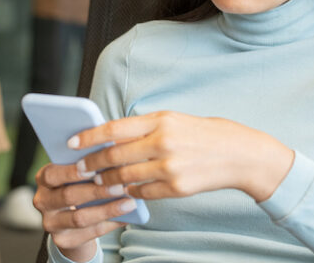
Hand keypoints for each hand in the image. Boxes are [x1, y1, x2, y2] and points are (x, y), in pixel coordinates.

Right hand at [33, 162, 134, 261]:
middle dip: (97, 191)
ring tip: (129, 203)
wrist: (72, 220)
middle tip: (120, 186)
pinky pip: (90, 233)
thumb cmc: (80, 185)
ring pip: (80, 218)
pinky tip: (126, 216)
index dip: (73, 172)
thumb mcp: (78, 172)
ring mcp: (50, 223)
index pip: (52, 174)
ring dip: (107, 210)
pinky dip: (110, 224)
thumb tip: (113, 152)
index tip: (96, 168)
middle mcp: (42, 200)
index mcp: (44, 178)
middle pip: (68, 196)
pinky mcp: (63, 240)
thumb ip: (89, 162)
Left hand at [71, 111, 294, 202]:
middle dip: (93, 164)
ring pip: (125, 177)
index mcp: (160, 120)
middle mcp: (162, 142)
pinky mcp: (176, 187)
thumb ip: (146, 128)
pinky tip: (126, 191)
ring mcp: (169, 167)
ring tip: (100, 182)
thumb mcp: (175, 120)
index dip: (88, 137)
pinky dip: (131, 192)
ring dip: (108, 181)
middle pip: (114, 155)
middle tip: (81, 168)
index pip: (113, 128)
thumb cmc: (207, 134)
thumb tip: (113, 136)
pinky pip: (143, 192)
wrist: (242, 154)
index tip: (72, 143)